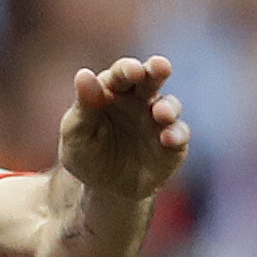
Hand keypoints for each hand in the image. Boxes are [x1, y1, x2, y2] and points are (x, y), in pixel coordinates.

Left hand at [56, 56, 187, 201]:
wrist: (103, 189)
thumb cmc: (86, 154)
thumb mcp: (76, 133)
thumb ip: (83, 106)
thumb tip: (83, 74)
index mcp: (113, 91)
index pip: (121, 73)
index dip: (127, 70)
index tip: (131, 71)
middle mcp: (140, 100)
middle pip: (151, 78)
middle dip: (157, 70)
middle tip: (160, 66)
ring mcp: (158, 120)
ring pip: (170, 105)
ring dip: (168, 106)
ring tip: (161, 113)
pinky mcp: (173, 143)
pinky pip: (179, 134)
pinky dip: (176, 134)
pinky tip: (167, 139)